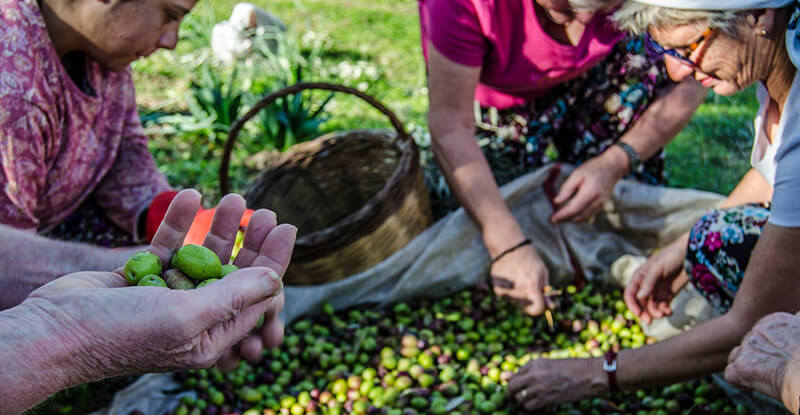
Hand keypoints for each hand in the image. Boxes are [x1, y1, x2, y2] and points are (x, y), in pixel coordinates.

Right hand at [21, 190, 295, 380]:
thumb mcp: (187, 317)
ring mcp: (168, 294)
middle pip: (234, 274)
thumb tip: (276, 280)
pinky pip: (170, 244)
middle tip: (266, 211)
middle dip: (252, 243)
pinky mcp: (142, 275)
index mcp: (212, 338)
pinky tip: (192, 195)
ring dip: (220, 227)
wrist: (52, 332)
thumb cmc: (122, 332)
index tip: (287, 228)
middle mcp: (194, 317)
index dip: (274, 263)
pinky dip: (181, 221)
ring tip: (235, 197)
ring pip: (204, 255)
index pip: (256, 299)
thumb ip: (233, 298)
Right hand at [490, 244, 551, 314]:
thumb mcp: (543, 272)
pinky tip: (510, 278)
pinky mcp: (497, 289)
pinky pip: (506, 297)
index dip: (540, 308)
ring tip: (519, 279)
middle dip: (529, 301)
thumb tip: (551, 307)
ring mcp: (506, 291)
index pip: (537, 310)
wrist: (507, 246)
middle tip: (529, 287)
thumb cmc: (528, 258)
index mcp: (532, 288)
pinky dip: (509, 290)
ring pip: (515, 303)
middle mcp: (518, 292)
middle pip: (525, 309)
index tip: (540, 303)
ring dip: (519, 296)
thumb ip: (546, 292)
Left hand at [508, 358, 606, 409]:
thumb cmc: (572, 368)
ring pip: (519, 398)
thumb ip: (536, 370)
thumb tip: (524, 379)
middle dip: (511, 392)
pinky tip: (536, 404)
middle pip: (512, 386)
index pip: (516, 374)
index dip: (516, 381)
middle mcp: (533, 375)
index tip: (518, 387)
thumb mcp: (550, 363)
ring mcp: (538, 388)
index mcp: (534, 363)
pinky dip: (530, 407)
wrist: (588, 375)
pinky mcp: (545, 399)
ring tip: (528, 401)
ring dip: (522, 401)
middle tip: (513, 397)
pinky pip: (529, 406)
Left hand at [550, 149, 626, 223]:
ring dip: (571, 220)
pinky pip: (589, 215)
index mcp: (589, 192)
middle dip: (564, 220)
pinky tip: (571, 214)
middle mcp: (596, 201)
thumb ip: (567, 188)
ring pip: (583, 218)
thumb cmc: (594, 168)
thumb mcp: (577, 173)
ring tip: (560, 217)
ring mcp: (601, 204)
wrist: (613, 167)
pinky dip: (579, 217)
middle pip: (578, 216)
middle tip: (553, 219)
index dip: (562, 215)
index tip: (552, 218)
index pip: (573, 209)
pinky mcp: (602, 205)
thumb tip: (556, 201)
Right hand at [624, 239, 687, 323]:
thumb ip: (648, 283)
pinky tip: (670, 311)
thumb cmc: (671, 256)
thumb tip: (639, 297)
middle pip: (640, 303)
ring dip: (655, 312)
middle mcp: (646, 285)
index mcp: (639, 277)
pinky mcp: (668, 295)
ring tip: (663, 314)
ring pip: (651, 307)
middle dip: (643, 312)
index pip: (630, 293)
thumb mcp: (657, 268)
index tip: (638, 314)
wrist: (690, 254)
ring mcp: (657, 290)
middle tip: (649, 321)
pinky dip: (665, 311)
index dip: (632, 304)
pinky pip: (663, 307)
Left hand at [725, 312, 799, 413]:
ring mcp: (746, 348)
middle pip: (750, 344)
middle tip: (777, 368)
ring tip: (762, 376)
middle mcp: (757, 331)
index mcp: (775, 321)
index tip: (782, 356)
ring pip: (737, 355)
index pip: (763, 331)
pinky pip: (731, 375)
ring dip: (746, 365)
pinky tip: (753, 386)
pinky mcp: (739, 367)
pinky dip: (739, 382)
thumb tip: (798, 315)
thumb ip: (797, 321)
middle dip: (759, 356)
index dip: (770, 346)